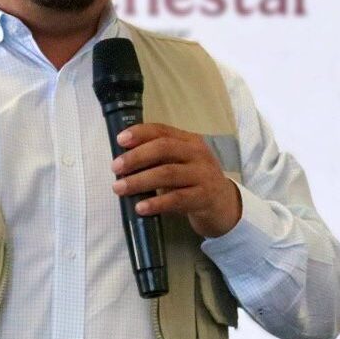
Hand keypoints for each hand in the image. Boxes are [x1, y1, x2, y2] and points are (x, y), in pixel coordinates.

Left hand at [112, 123, 241, 238]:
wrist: (224, 205)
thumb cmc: (194, 181)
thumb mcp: (181, 163)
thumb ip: (159, 158)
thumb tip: (124, 160)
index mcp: (190, 141)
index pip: (162, 131)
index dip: (140, 133)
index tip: (120, 140)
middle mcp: (198, 154)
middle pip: (164, 149)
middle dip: (136, 157)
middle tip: (115, 167)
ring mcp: (203, 175)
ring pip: (168, 174)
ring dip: (140, 181)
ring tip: (120, 188)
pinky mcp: (204, 197)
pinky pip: (177, 199)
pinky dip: (156, 203)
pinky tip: (140, 207)